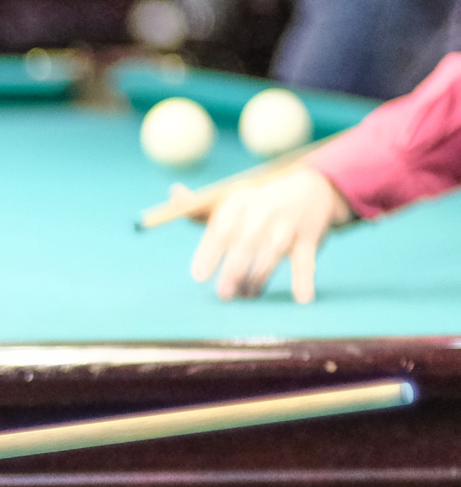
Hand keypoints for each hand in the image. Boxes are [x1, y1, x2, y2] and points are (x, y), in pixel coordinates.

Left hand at [188, 167, 351, 303]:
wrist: (311, 188)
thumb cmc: (258, 204)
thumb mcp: (231, 201)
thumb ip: (199, 207)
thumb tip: (173, 192)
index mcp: (240, 200)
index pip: (222, 227)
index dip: (209, 252)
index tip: (198, 276)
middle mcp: (265, 209)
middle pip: (246, 241)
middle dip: (234, 269)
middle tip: (223, 294)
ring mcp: (289, 224)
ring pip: (272, 253)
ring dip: (259, 277)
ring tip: (247, 295)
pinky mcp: (310, 238)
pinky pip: (306, 261)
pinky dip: (305, 279)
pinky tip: (302, 298)